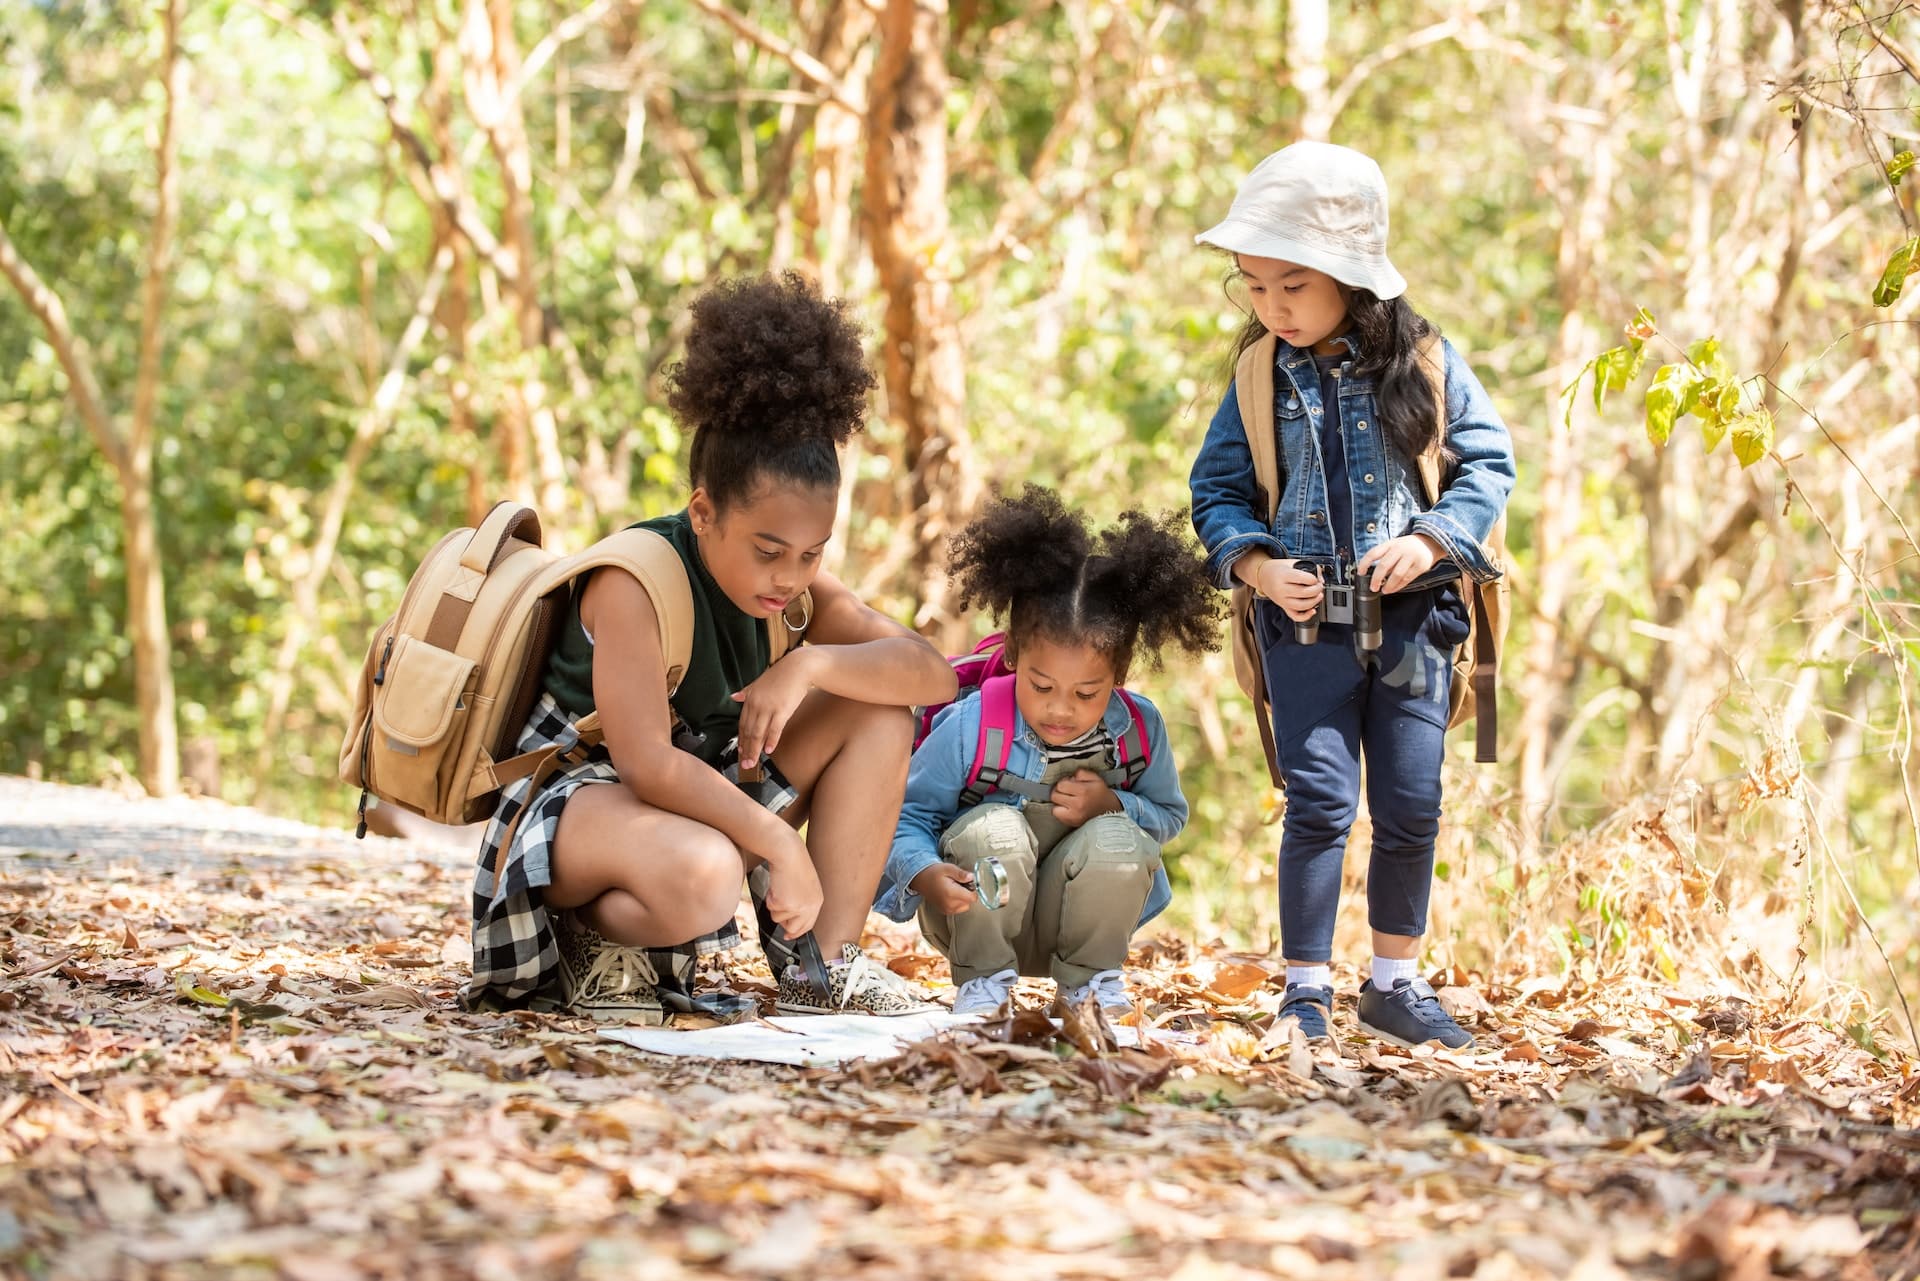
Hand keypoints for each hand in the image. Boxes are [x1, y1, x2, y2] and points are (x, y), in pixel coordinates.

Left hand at [731, 648, 819, 768]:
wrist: (799, 667)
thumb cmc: (781, 675)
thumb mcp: (759, 682)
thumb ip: (746, 692)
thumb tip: (733, 697)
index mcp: (750, 698)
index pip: (743, 723)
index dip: (741, 739)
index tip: (740, 751)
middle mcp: (756, 704)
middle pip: (748, 731)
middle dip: (746, 749)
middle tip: (744, 764)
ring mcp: (769, 708)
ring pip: (758, 733)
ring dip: (755, 750)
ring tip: (753, 763)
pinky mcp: (782, 710)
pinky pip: (774, 729)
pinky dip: (771, 741)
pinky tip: (769, 751)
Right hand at [759, 831, 822, 939]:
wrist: (788, 854)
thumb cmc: (794, 865)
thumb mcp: (805, 886)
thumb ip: (802, 902)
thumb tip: (790, 923)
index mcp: (817, 902)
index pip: (808, 925)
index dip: (796, 932)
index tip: (787, 936)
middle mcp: (809, 907)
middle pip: (792, 928)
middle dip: (783, 921)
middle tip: (779, 907)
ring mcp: (797, 907)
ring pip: (778, 918)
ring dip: (775, 906)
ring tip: (780, 888)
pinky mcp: (784, 904)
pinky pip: (770, 909)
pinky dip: (769, 898)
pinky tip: (776, 886)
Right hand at [910, 863, 976, 915]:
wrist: (921, 879)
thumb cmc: (933, 872)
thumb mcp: (948, 868)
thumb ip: (961, 873)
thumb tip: (972, 877)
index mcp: (951, 893)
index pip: (973, 897)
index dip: (973, 889)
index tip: (967, 882)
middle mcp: (950, 904)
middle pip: (969, 902)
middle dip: (967, 893)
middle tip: (959, 884)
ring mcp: (947, 909)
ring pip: (965, 906)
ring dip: (963, 898)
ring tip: (954, 889)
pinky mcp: (945, 911)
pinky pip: (958, 909)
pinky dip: (957, 902)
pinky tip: (951, 894)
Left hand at [1050, 769, 1122, 828]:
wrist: (1111, 811)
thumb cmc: (1102, 795)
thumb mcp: (1095, 778)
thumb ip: (1081, 773)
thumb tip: (1069, 777)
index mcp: (1083, 791)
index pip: (1061, 785)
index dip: (1064, 782)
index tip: (1069, 783)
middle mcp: (1077, 804)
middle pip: (1055, 796)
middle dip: (1059, 791)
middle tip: (1066, 791)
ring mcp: (1074, 816)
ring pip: (1054, 808)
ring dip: (1059, 803)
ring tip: (1067, 800)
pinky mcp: (1072, 823)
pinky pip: (1058, 816)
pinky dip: (1061, 811)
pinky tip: (1068, 808)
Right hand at [1255, 557, 1323, 622]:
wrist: (1263, 576)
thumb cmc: (1278, 569)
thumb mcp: (1292, 562)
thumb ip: (1309, 568)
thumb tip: (1320, 578)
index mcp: (1283, 575)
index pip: (1302, 579)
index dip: (1313, 579)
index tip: (1315, 578)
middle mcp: (1281, 589)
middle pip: (1304, 593)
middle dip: (1317, 590)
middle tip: (1319, 586)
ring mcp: (1282, 600)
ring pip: (1301, 606)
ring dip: (1314, 601)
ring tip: (1318, 595)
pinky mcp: (1283, 606)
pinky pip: (1295, 616)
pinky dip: (1305, 616)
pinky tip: (1312, 610)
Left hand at [1356, 533, 1443, 593]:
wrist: (1430, 543)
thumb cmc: (1408, 547)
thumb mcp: (1395, 546)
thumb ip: (1384, 557)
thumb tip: (1373, 574)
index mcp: (1391, 543)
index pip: (1373, 553)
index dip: (1364, 563)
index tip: (1360, 573)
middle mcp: (1400, 549)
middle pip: (1383, 565)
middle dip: (1376, 579)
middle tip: (1373, 587)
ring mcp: (1411, 557)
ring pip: (1396, 574)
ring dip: (1388, 585)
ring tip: (1384, 590)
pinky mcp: (1420, 566)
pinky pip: (1406, 579)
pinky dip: (1398, 586)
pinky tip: (1393, 589)